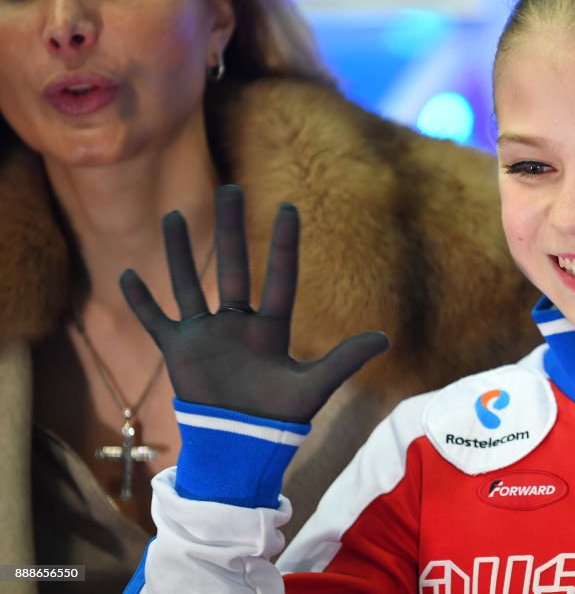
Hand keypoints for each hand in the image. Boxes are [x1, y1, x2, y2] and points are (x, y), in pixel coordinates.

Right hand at [120, 185, 388, 422]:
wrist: (240, 448)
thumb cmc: (279, 420)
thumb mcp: (314, 386)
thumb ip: (345, 360)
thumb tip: (386, 339)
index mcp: (270, 328)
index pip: (279, 277)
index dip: (283, 244)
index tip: (288, 207)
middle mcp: (237, 324)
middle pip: (231, 266)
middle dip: (228, 228)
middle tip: (228, 187)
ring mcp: (206, 335)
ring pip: (189, 283)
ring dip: (178, 251)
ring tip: (172, 214)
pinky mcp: (179, 352)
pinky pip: (156, 320)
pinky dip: (142, 301)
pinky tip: (127, 273)